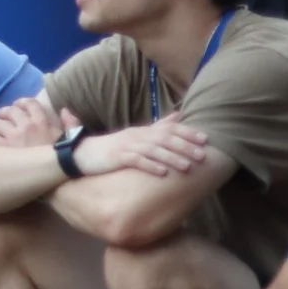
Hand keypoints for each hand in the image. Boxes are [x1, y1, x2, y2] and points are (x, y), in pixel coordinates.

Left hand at [0, 95, 69, 149]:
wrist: (57, 169)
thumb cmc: (66, 154)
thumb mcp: (72, 135)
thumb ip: (71, 121)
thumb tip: (65, 110)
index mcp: (42, 121)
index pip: (30, 104)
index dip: (22, 102)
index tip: (18, 105)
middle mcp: (27, 125)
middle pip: (11, 112)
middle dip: (3, 112)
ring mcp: (14, 136)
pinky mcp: (5, 147)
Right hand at [76, 115, 213, 178]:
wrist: (82, 154)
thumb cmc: (112, 147)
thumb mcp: (136, 135)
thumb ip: (157, 126)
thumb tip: (178, 115)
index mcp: (143, 131)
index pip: (168, 128)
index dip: (187, 133)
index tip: (205, 139)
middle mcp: (136, 135)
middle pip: (164, 138)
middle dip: (184, 146)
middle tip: (202, 155)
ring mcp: (126, 146)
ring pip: (153, 150)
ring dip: (172, 158)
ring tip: (187, 167)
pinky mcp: (116, 158)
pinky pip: (136, 161)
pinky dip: (150, 166)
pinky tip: (163, 173)